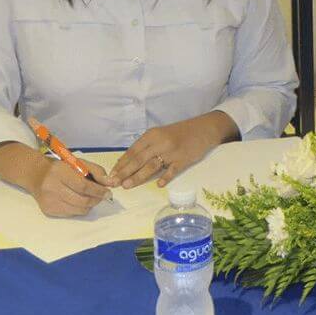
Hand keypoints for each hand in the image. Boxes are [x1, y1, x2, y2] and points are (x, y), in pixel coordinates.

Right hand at [28, 158, 115, 216]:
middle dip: (97, 199)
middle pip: (82, 200)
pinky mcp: (48, 210)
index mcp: (60, 172)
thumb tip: (110, 183)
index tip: (108, 192)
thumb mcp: (79, 163)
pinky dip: (80, 208)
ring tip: (93, 197)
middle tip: (103, 196)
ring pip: (79, 209)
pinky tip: (80, 200)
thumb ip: (96, 171)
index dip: (98, 191)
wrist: (36, 174)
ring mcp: (49, 201)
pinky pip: (72, 213)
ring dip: (90, 205)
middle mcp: (52, 188)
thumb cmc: (61, 167)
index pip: (83, 186)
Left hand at [110, 111, 239, 188]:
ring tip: (127, 186)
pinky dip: (165, 177)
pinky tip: (159, 184)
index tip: (111, 174)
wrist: (203, 128)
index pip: (132, 151)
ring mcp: (172, 151)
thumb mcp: (161, 135)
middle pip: (139, 159)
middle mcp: (160, 142)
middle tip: (114, 183)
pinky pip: (173, 170)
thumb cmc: (180, 133)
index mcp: (152, 135)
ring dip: (138, 177)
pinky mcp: (184, 159)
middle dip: (124, 172)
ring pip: (152, 166)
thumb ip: (147, 147)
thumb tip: (128, 163)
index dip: (121, 163)